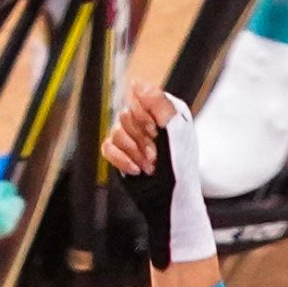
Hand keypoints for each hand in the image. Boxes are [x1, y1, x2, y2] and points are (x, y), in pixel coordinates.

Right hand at [101, 84, 217, 271]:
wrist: (170, 203)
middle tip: (156, 155)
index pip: (140, 98)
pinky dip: (120, 160)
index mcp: (165, 113)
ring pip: (116, 131)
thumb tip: (137, 83)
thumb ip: (159, 104)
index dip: (145, 116)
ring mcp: (134, 139)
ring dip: (133, 152)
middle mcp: (149, 122)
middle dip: (140, 138)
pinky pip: (107, 146)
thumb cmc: (179, 170)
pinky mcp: (122, 155)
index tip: (157, 132)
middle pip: (126, 115)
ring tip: (149, 166)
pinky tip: (135, 170)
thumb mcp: (175, 132)